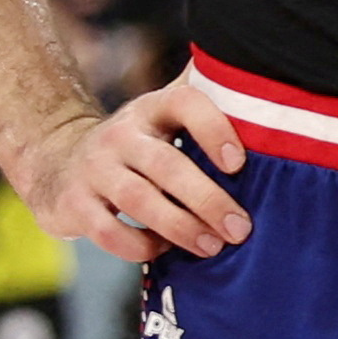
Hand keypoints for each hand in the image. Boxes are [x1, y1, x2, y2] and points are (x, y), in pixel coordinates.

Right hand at [12, 76, 251, 261]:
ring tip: (213, 246)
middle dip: (207, 199)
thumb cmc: (139, 144)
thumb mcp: (166, 116)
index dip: (214, 129)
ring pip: (138, 200)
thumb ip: (210, 101)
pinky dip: (140, 246)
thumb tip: (278, 88)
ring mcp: (93, 168)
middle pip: (166, 164)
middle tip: (240, 227)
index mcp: (152, 108)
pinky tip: (164, 250)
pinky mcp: (73, 204)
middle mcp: (120, 134)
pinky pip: (109, 232)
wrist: (58, 160)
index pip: (184, 103)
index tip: (240, 163)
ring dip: (181, 227)